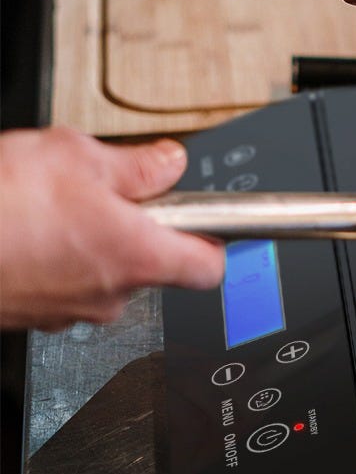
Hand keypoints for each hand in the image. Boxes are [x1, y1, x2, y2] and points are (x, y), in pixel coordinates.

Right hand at [0, 128, 223, 331]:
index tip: (206, 220)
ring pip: (102, 275)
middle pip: (152, 266)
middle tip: (106, 196)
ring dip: (89, 245)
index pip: (209, 266)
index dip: (212, 240)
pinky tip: (25, 232)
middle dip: (135, 229)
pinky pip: (61, 286)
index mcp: (138, 254)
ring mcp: (69, 311)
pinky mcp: (32, 317)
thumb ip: (136, 165)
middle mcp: (111, 294)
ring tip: (52, 210)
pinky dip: (53, 262)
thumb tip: (169, 164)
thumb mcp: (75, 156)